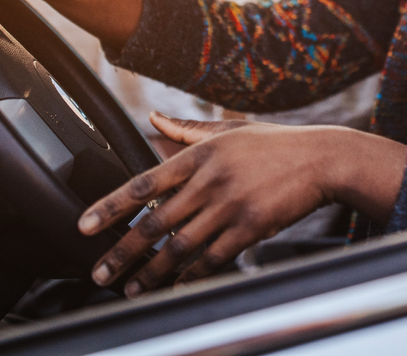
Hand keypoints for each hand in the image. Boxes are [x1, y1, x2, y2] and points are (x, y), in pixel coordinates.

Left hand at [79, 113, 406, 294]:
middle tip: (99, 272)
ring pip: (179, 246)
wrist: (322, 158)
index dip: (109, 207)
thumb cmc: (275, 144)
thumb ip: (186, 130)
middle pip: (154, 222)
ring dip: (151, 272)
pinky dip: (190, 275)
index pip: (143, 183)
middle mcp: (211, 180)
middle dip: (122, 252)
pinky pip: (212, 258)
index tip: (84, 227)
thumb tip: (150, 119)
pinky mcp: (251, 228)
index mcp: (201, 154)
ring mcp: (231, 205)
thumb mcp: (229, 129)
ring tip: (131, 288)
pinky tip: (174, 285)